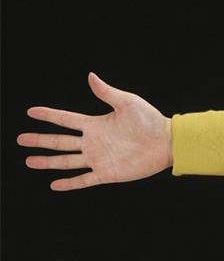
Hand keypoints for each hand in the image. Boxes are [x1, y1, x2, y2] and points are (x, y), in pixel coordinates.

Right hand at [17, 72, 172, 190]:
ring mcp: (99, 158)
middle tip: (20, 139)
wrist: (166, 142)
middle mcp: (94, 141)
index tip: (30, 112)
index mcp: (96, 124)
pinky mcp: (107, 173)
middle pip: (60, 141)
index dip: (49, 115)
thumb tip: (90, 76)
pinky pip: (84, 180)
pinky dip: (69, 183)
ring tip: (29, 160)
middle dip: (40, 140)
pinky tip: (54, 184)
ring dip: (48, 162)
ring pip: (66, 161)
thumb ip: (107, 92)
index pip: (66, 119)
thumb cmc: (149, 120)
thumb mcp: (127, 103)